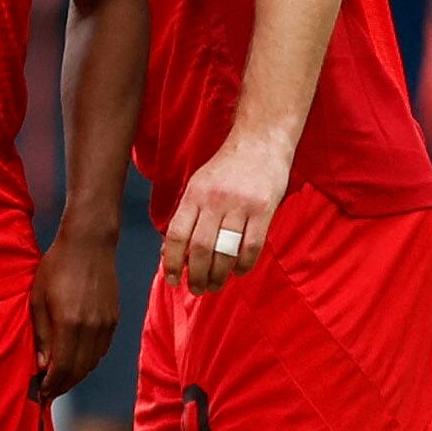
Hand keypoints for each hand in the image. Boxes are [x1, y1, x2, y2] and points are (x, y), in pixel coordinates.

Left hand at [30, 230, 119, 401]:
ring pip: (92, 363)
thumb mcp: (38, 298)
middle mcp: (92, 328)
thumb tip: (42, 365)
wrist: (89, 243)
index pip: (63, 368)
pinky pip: (101, 350)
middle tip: (49, 392)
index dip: (52, 384)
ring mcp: (106, 324)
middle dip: (63, 385)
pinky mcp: (114, 319)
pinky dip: (88, 361)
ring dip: (76, 376)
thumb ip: (40, 334)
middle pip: (79, 370)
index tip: (41, 392)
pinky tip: (76, 360)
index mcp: (70, 323)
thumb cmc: (57, 266)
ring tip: (60, 379)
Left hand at [161, 128, 291, 295]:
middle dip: (196, 276)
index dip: (172, 262)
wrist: (260, 141)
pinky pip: (252, 246)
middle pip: (200, 248)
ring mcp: (240, 204)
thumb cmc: (226, 169)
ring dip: (219, 275)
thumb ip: (185, 217)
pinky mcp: (264, 208)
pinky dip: (244, 264)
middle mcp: (214, 200)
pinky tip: (238, 272)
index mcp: (194, 195)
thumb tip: (167, 253)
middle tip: (197, 289)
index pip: (177, 235)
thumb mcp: (198, 186)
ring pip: (225, 251)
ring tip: (215, 286)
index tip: (172, 280)